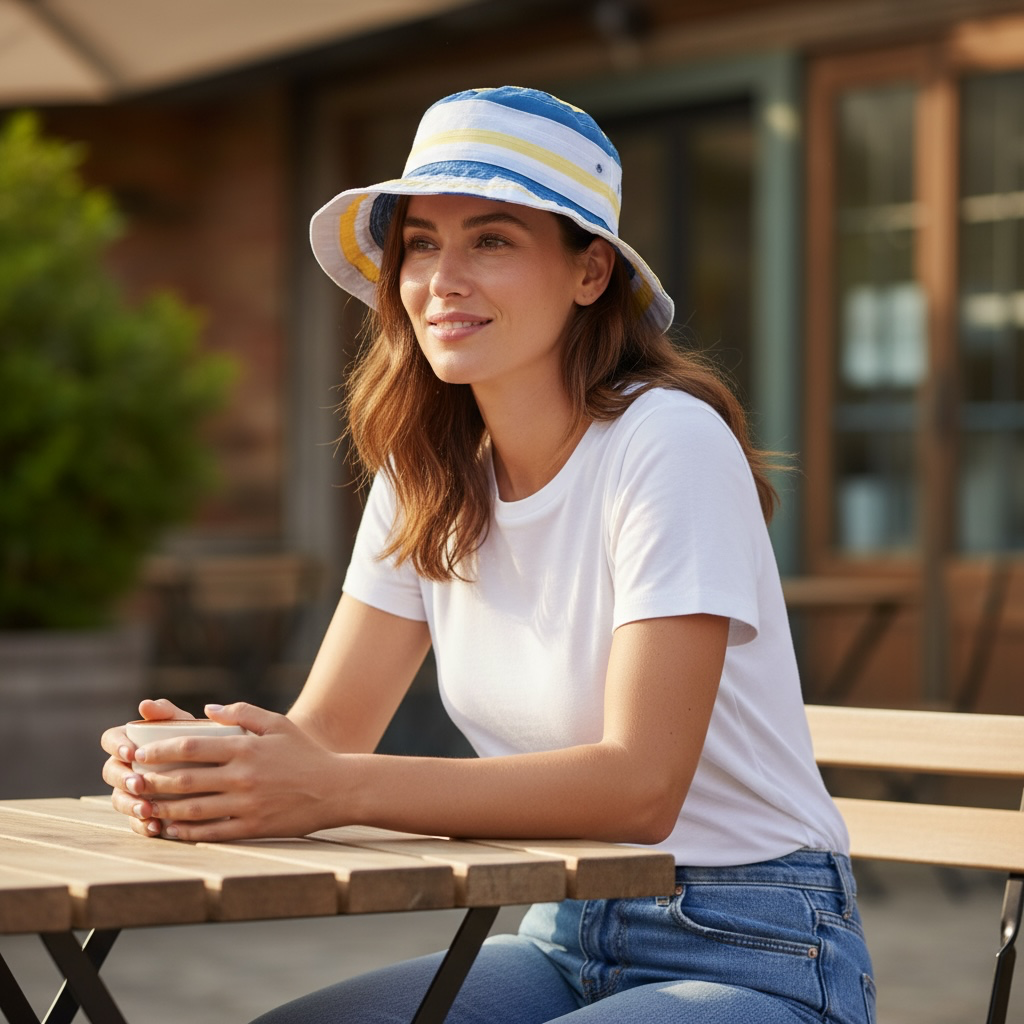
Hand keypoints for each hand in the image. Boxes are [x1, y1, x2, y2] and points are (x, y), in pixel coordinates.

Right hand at [101, 698, 194, 836]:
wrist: (224, 774)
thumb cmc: (202, 743)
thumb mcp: (188, 726)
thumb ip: (168, 713)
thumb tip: (144, 705)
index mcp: (133, 740)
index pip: (111, 739)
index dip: (116, 745)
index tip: (131, 752)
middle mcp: (128, 766)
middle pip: (111, 772)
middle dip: (122, 779)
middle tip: (139, 784)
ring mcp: (134, 792)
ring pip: (119, 799)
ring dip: (130, 805)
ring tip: (147, 809)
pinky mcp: (145, 813)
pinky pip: (135, 822)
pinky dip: (142, 826)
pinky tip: (156, 827)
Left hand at [129, 702, 341, 841]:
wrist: (336, 788)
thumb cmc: (305, 753)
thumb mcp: (278, 723)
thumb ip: (242, 712)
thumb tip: (208, 708)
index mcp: (246, 748)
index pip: (192, 747)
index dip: (160, 751)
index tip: (140, 754)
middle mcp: (243, 776)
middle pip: (185, 779)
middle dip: (153, 781)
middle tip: (130, 782)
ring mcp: (247, 804)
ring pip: (193, 809)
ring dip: (163, 808)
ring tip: (142, 806)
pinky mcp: (253, 827)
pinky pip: (211, 833)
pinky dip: (186, 833)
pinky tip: (171, 829)